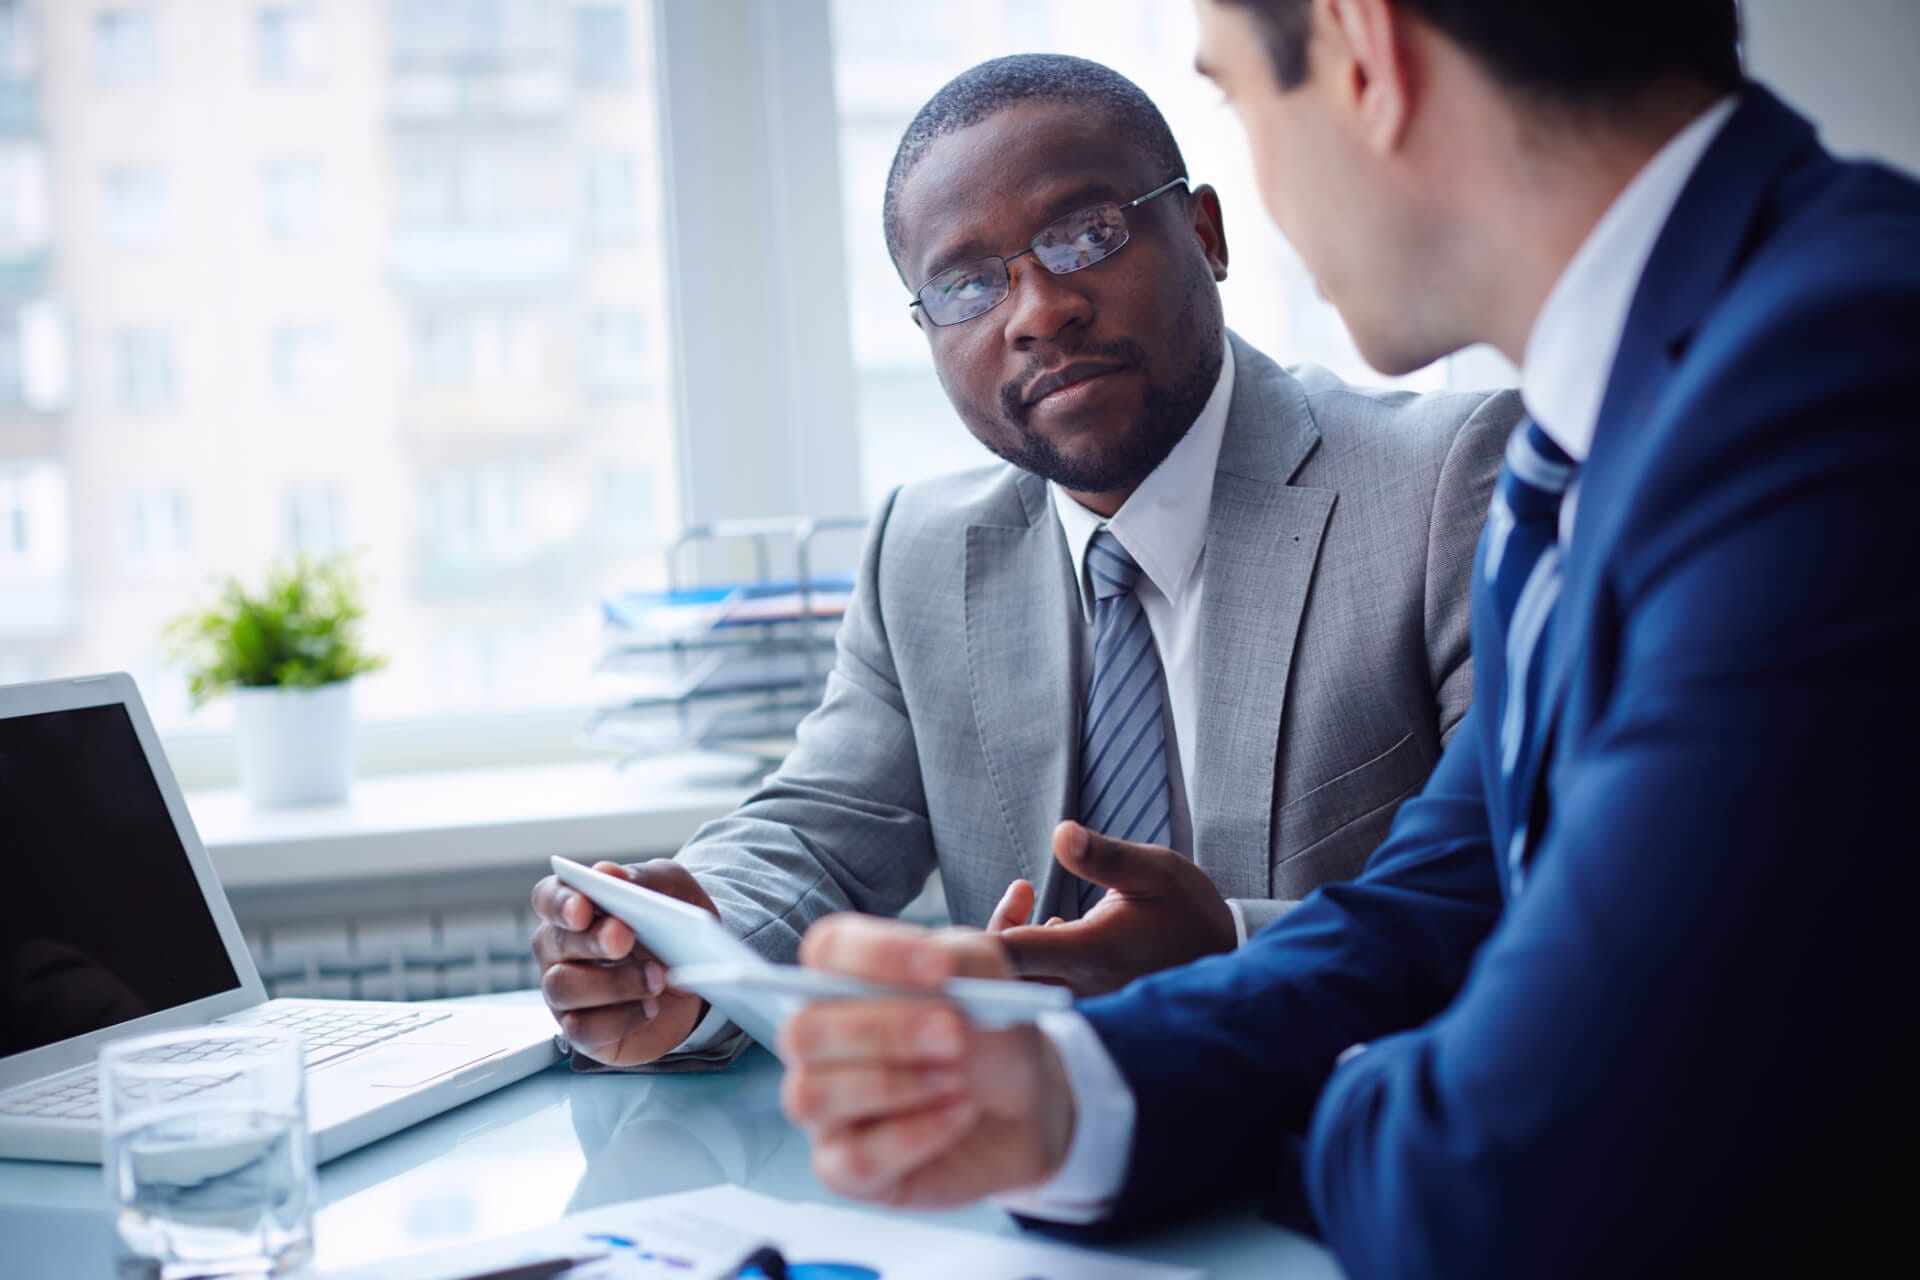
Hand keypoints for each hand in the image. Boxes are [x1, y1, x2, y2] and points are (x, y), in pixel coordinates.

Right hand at [531, 859, 717, 1065]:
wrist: (701, 974)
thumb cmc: (672, 924)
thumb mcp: (671, 889)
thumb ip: (642, 879)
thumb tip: (607, 872)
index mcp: (574, 907)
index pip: (548, 898)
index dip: (560, 903)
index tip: (583, 908)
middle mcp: (560, 950)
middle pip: (555, 944)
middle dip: (592, 941)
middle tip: (625, 938)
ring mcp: (567, 993)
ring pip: (564, 989)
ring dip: (613, 983)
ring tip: (657, 978)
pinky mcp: (584, 1031)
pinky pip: (583, 1031)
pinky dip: (620, 1020)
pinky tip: (649, 1008)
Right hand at [780, 914, 1073, 1207]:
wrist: (1024, 1108)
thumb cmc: (990, 1036)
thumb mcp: (992, 981)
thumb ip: (965, 960)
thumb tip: (935, 965)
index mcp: (847, 978)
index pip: (826, 950)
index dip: (874, 956)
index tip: (939, 968)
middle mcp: (820, 1040)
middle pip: (805, 1031)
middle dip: (883, 1031)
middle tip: (954, 1034)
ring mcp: (824, 1107)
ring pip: (813, 1096)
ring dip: (895, 1086)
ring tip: (958, 1081)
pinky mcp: (843, 1167)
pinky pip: (852, 1158)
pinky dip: (913, 1135)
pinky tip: (957, 1115)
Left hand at [994, 821, 1237, 995]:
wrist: (1226, 962)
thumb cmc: (1190, 914)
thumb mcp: (1155, 871)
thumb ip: (1105, 856)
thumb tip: (1061, 834)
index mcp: (1090, 953)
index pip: (1010, 955)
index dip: (982, 935)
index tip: (1012, 892)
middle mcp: (1078, 985)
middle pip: (1003, 975)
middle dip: (995, 933)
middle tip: (1021, 892)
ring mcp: (1080, 1000)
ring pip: (1019, 982)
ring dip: (1013, 940)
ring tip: (1029, 895)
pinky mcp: (1085, 1003)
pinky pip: (1039, 986)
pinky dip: (1033, 954)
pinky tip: (1055, 924)